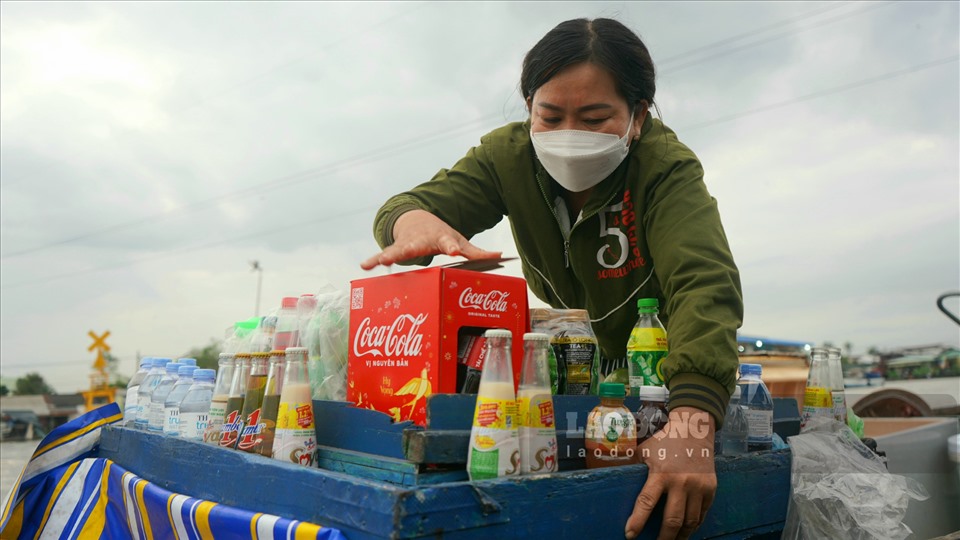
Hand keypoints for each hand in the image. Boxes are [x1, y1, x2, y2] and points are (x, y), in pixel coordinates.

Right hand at [360, 209, 501, 269]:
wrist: (417, 218)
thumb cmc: (440, 233)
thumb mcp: (459, 240)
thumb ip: (477, 252)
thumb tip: (500, 257)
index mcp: (440, 238)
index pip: (448, 242)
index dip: (451, 247)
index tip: (453, 251)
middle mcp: (422, 240)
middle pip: (417, 246)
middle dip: (412, 251)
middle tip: (408, 254)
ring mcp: (406, 243)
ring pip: (397, 250)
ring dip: (389, 255)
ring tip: (380, 261)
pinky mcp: (394, 248)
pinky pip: (383, 254)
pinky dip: (374, 260)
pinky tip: (365, 265)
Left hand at [626, 406, 716, 539]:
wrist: (694, 427)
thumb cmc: (665, 439)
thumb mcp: (644, 450)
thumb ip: (633, 467)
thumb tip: (612, 477)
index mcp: (661, 473)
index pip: (646, 502)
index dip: (637, 521)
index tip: (630, 535)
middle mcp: (681, 482)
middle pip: (672, 520)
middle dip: (664, 538)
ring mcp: (698, 487)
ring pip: (690, 521)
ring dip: (681, 536)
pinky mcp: (710, 488)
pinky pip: (702, 514)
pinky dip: (694, 525)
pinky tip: (686, 530)